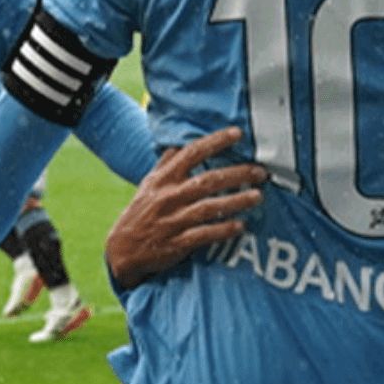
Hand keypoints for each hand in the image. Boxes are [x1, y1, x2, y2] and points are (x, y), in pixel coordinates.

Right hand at [105, 126, 266, 290]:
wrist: (122, 250)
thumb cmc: (140, 213)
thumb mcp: (148, 185)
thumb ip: (165, 165)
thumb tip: (178, 144)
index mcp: (164, 179)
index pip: (191, 153)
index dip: (214, 142)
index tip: (237, 134)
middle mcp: (169, 197)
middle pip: (207, 180)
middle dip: (237, 174)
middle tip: (261, 171)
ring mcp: (173, 220)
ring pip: (209, 207)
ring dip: (236, 201)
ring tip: (258, 196)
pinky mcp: (177, 243)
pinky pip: (203, 235)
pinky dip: (222, 230)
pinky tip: (240, 226)